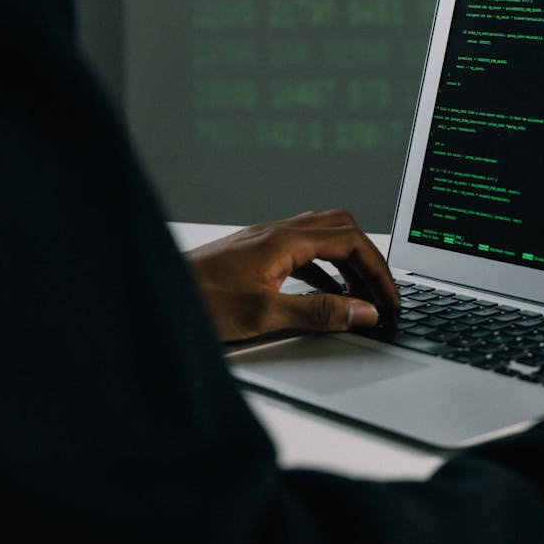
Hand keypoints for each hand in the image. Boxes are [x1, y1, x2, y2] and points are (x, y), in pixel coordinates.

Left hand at [185, 210, 399, 341]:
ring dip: (347, 265)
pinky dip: (324, 271)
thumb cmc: (198, 303)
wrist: (153, 299)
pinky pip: (303, 253)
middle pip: (341, 229)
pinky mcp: (254, 255)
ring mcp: (264, 241)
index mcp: (284, 240)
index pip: (350, 241)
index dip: (378, 270)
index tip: (390, 298)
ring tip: (360, 297)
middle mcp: (276, 233)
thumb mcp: (266, 314)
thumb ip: (320, 313)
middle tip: (382, 293)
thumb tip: (363, 312)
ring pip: (322, 239)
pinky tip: (325, 294)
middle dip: (368, 260)